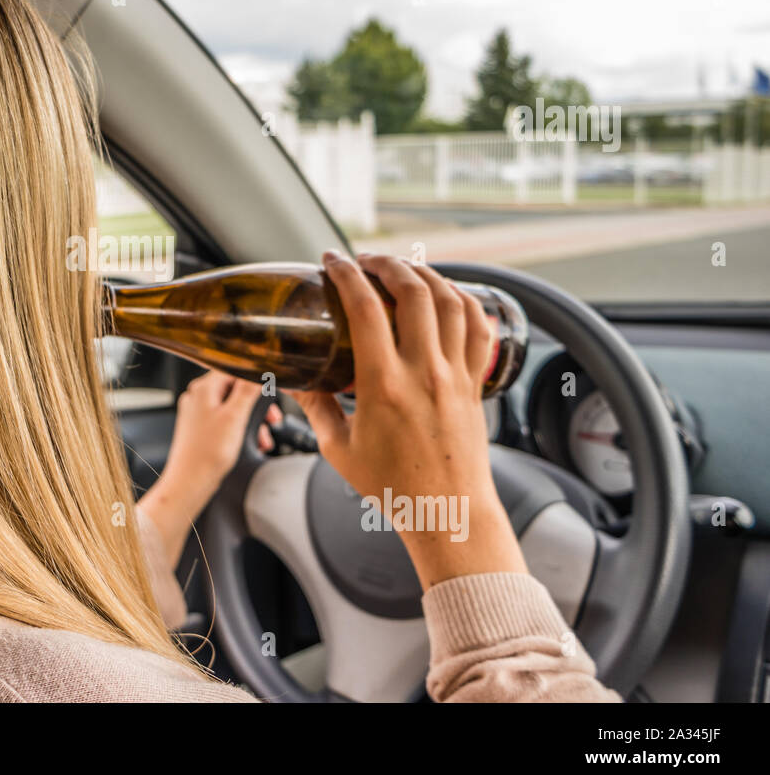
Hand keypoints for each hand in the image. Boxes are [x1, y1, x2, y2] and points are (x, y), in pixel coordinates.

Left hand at [138, 370, 281, 568]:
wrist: (190, 482)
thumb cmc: (207, 453)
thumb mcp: (235, 417)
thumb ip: (248, 390)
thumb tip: (259, 369)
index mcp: (203, 388)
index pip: (235, 370)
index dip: (256, 379)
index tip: (272, 390)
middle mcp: (198, 397)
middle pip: (236, 389)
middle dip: (257, 405)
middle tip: (272, 419)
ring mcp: (198, 413)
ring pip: (234, 407)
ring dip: (252, 421)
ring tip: (264, 438)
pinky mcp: (201, 429)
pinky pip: (227, 422)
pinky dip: (241, 430)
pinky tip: (253, 444)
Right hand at [289, 250, 526, 590]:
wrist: (446, 513)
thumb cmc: (394, 487)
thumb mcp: (338, 448)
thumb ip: (317, 407)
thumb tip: (298, 379)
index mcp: (384, 385)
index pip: (365, 308)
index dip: (346, 274)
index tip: (332, 261)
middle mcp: (424, 372)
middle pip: (412, 291)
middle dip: (386, 264)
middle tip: (366, 261)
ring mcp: (455, 375)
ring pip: (448, 300)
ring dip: (424, 274)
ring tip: (403, 268)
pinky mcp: (475, 383)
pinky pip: (477, 327)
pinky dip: (462, 299)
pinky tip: (445, 293)